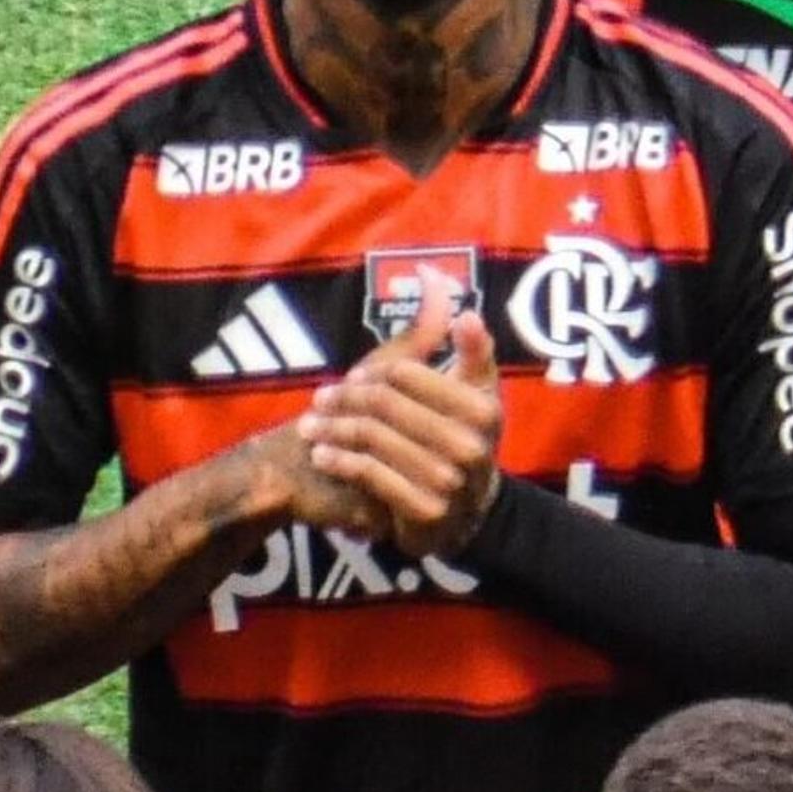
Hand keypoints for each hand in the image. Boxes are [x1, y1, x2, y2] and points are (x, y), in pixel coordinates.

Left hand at [293, 277, 506, 558]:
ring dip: (333, 430)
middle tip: (319, 399)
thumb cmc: (459, 435)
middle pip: (384, 404)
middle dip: (345, 399)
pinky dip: (340, 461)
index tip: (353, 376)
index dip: (374, 371)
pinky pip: (370, 474)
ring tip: (310, 425)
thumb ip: (456, 338)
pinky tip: (321, 454)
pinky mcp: (425, 510)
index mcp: (482, 406)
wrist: (465, 513)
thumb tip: (435, 278)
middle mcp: (471, 444)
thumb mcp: (469, 389)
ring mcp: (449, 480)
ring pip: (372, 438)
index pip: (406, 373)